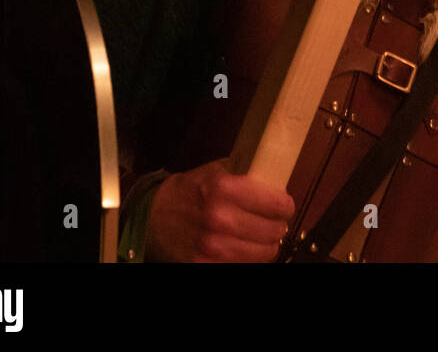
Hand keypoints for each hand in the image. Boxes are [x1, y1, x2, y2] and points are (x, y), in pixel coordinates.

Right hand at [145, 159, 295, 262]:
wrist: (153, 215)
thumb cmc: (189, 191)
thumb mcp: (216, 171)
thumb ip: (246, 175)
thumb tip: (277, 181)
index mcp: (224, 189)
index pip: (276, 204)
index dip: (285, 206)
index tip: (284, 206)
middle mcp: (219, 218)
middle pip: (273, 231)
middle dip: (278, 226)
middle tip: (276, 223)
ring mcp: (212, 245)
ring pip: (263, 253)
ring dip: (267, 245)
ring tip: (264, 238)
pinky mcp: (204, 264)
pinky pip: (243, 265)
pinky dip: (248, 258)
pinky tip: (245, 248)